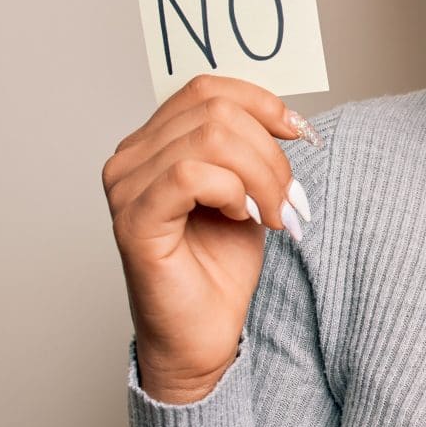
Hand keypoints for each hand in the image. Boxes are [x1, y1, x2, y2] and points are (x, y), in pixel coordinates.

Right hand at [101, 74, 320, 402]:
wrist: (203, 337)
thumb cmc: (218, 268)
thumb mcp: (247, 190)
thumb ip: (249, 148)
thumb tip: (285, 115)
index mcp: (153, 143)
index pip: (205, 89)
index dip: (260, 102)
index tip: (300, 133)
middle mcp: (130, 158)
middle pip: (215, 111)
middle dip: (270, 152)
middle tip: (290, 198)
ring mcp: (125, 188)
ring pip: (210, 138)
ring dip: (261, 175)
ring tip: (274, 214)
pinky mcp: (133, 221)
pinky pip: (189, 176)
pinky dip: (233, 191)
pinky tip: (244, 217)